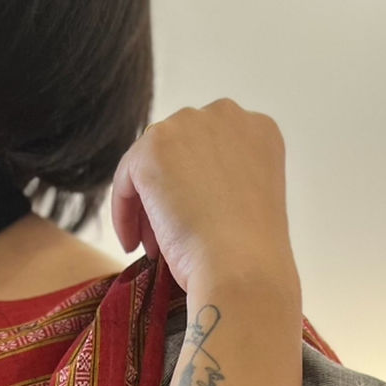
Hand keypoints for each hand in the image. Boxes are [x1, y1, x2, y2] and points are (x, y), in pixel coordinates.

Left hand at [110, 98, 300, 301]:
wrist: (242, 269)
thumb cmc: (250, 255)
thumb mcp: (246, 204)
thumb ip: (222, 183)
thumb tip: (181, 191)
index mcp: (259, 131)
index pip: (211, 150)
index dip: (196, 190)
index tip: (194, 223)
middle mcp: (228, 116)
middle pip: (179, 152)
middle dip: (171, 195)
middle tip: (169, 240)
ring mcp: (190, 125)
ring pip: (151, 164)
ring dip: (149, 206)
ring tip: (155, 248)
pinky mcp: (154, 147)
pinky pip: (125, 178)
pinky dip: (125, 213)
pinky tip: (134, 245)